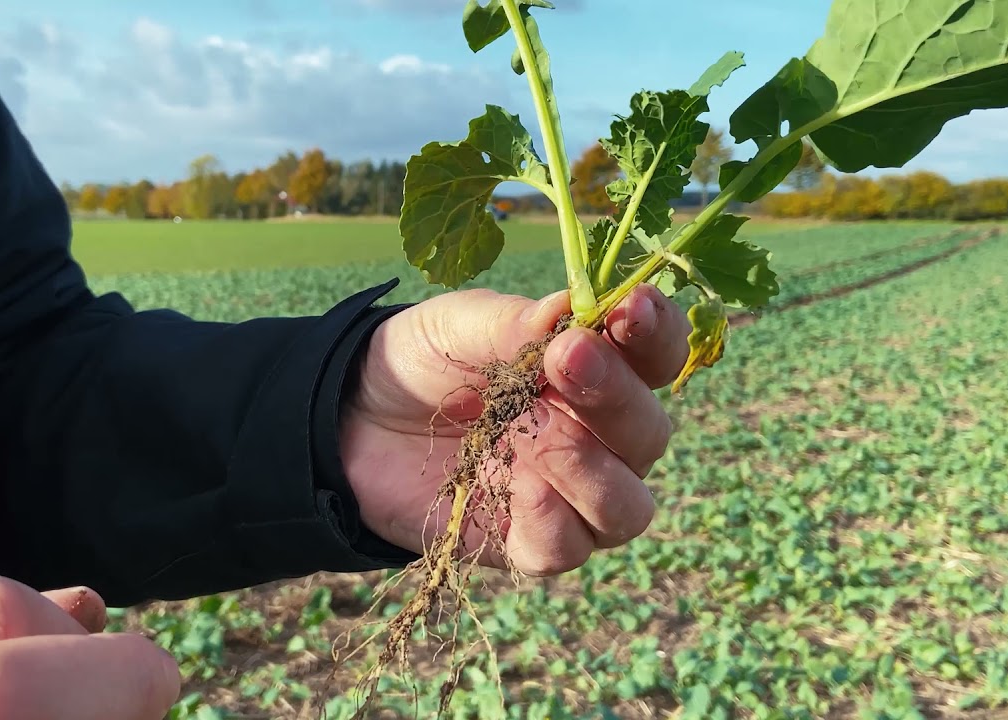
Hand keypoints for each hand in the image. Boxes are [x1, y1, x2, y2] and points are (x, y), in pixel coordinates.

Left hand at [342, 285, 690, 574]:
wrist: (350, 418)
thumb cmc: (422, 361)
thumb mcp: (461, 326)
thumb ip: (516, 323)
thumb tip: (571, 308)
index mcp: (597, 370)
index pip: (656, 358)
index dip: (657, 335)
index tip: (629, 307)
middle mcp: (598, 438)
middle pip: (649, 434)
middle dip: (616, 396)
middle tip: (568, 358)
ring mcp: (568, 496)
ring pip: (627, 505)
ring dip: (590, 466)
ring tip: (533, 427)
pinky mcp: (526, 543)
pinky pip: (568, 548)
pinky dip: (551, 519)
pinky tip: (519, 483)